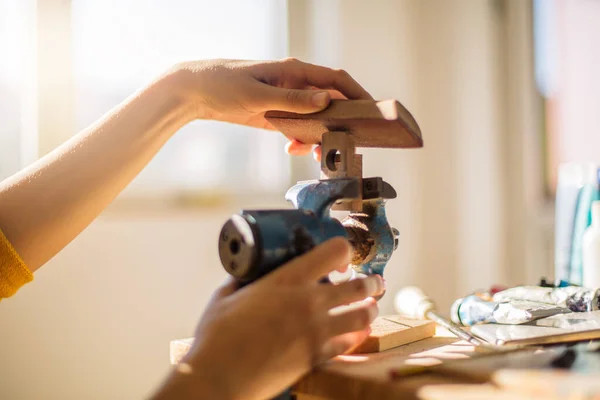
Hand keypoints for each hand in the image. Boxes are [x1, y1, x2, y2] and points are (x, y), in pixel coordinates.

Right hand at [153, 238, 383, 399]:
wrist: (220, 377)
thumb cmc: (217, 336)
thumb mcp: (225, 296)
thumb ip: (241, 281)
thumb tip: (246, 274)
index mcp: (288, 280)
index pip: (334, 252)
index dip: (343, 250)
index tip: (341, 257)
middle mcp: (310, 302)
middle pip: (359, 286)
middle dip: (370, 282)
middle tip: (371, 282)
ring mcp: (317, 331)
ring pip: (362, 315)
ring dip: (369, 308)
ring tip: (368, 306)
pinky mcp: (317, 356)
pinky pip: (349, 343)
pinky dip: (356, 335)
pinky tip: (355, 332)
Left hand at [168, 58, 372, 160]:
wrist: (195, 93)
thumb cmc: (224, 85)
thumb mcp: (258, 95)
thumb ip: (292, 99)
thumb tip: (325, 100)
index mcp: (294, 71)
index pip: (335, 79)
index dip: (357, 93)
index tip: (372, 110)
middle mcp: (295, 84)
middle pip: (330, 101)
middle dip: (341, 121)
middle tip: (347, 141)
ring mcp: (287, 100)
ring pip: (316, 118)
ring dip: (320, 135)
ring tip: (317, 153)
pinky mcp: (277, 115)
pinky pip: (299, 128)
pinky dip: (301, 140)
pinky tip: (293, 148)